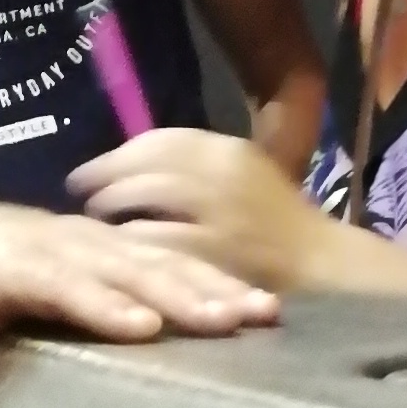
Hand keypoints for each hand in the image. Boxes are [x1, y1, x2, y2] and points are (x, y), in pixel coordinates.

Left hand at [0, 201, 280, 407]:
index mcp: (8, 259)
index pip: (58, 280)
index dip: (100, 302)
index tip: (144, 327)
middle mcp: (58, 241)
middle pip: (122, 266)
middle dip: (176, 293)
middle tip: (225, 323)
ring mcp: (94, 239)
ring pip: (156, 258)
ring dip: (210, 284)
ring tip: (259, 312)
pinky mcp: (118, 245)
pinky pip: (170, 258)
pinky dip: (214, 278)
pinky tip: (256, 301)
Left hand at [63, 130, 337, 295]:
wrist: (326, 268)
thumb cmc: (279, 227)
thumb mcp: (245, 179)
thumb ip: (197, 171)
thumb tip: (135, 169)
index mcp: (228, 150)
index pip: (158, 140)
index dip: (117, 154)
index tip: (91, 170)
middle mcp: (221, 172)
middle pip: (143, 165)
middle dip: (104, 178)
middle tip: (80, 195)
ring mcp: (217, 211)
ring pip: (143, 198)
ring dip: (111, 209)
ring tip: (93, 224)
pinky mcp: (214, 252)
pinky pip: (155, 241)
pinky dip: (129, 245)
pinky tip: (116, 255)